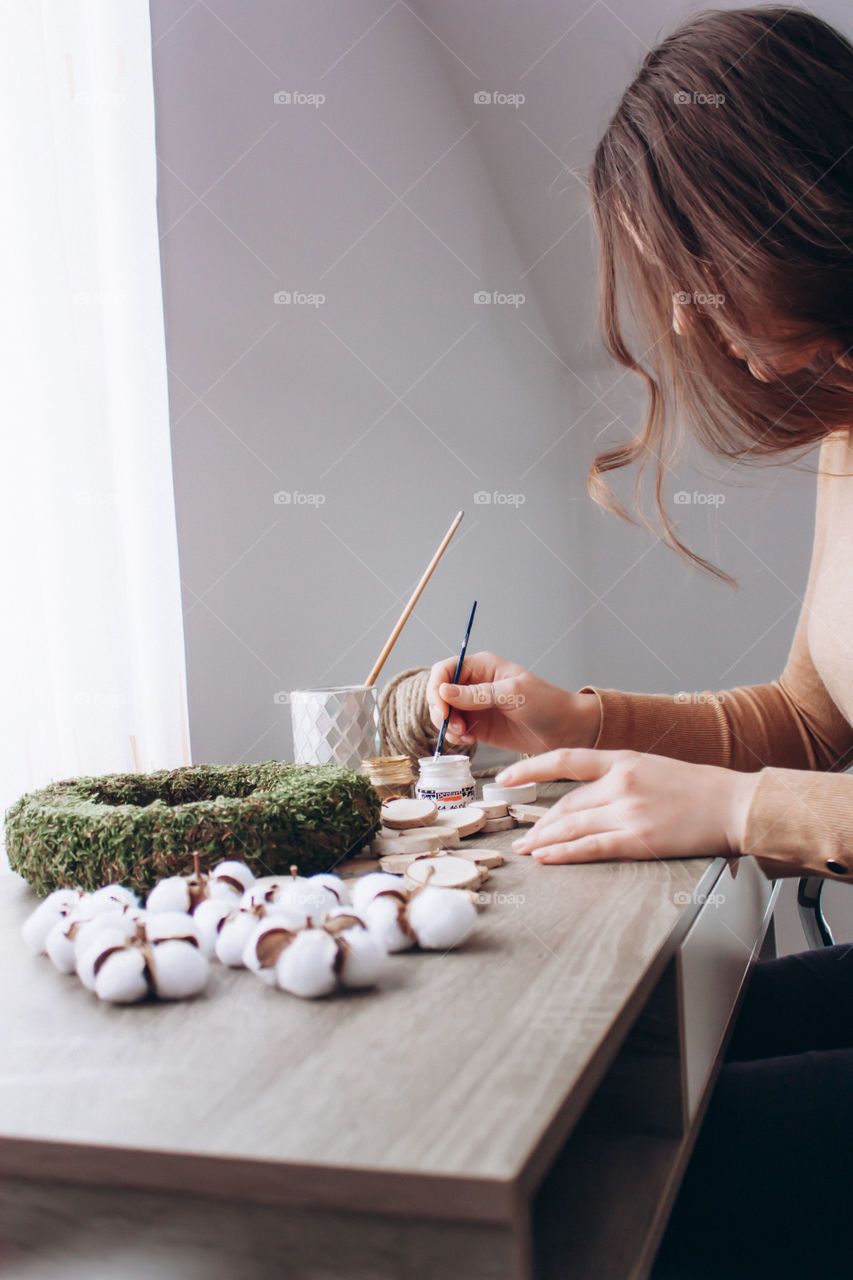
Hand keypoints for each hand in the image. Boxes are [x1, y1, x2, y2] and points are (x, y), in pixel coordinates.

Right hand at [426, 650, 600, 755]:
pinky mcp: (479, 726)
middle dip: (440, 710)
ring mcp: (476, 706)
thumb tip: (444, 690)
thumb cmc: (547, 703)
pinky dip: (456, 736)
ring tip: (464, 735)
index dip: (437, 687)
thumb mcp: (512, 694)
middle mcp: (475, 684)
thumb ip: (477, 694)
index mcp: (482, 667)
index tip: (442, 708)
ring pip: (445, 713)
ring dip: (447, 726)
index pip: (445, 669)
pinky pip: (456, 729)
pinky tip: (470, 740)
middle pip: (440, 692)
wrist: (566, 730)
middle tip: (452, 726)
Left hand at [497, 748, 759, 862]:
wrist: (736, 804)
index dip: (530, 768)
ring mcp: (629, 811)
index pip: (566, 760)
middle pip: (566, 804)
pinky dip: (564, 854)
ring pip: (572, 826)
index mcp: (624, 759)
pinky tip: (547, 858)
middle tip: (522, 835)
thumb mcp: (656, 767)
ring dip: (544, 840)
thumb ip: (622, 776)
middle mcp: (621, 782)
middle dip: (540, 822)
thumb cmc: (702, 788)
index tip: (505, 778)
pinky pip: (591, 847)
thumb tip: (592, 793)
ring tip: (527, 850)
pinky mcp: (640, 839)